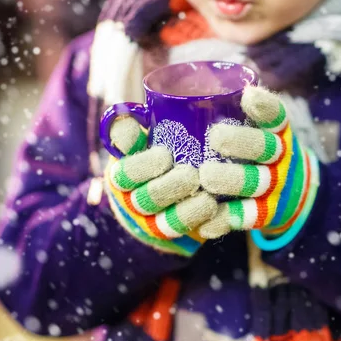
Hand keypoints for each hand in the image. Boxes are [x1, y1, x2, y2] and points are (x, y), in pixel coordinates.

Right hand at [104, 117, 216, 255]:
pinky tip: (216, 214)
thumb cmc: (156, 149)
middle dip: (168, 188)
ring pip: (166, 222)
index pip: (125, 171)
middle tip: (191, 175)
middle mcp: (133, 199)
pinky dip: (203, 225)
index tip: (165, 155)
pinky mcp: (176, 234)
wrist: (164, 191)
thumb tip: (136, 105)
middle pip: (146, 199)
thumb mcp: (143, 135)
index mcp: (123, 172)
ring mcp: (154, 221)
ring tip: (208, 199)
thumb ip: (136, 126)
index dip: (142, 165)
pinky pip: (190, 234)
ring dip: (186, 211)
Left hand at [198, 86, 319, 247]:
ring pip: (256, 182)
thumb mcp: (257, 130)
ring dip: (233, 179)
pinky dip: (226, 218)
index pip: (275, 114)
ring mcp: (276, 186)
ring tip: (206, 177)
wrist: (294, 193)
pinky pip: (246, 217)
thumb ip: (228, 112)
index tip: (248, 96)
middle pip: (266, 147)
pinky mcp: (267, 213)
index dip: (264, 106)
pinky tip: (206, 221)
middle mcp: (281, 156)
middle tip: (216, 137)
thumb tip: (166, 99)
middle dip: (243, 142)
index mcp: (276, 131)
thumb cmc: (257, 153)